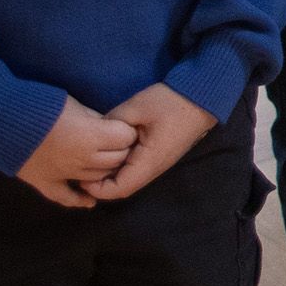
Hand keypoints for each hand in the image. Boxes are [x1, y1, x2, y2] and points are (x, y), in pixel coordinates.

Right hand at [15, 97, 137, 208]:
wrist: (4, 121)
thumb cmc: (44, 107)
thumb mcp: (77, 105)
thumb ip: (97, 119)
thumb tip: (110, 127)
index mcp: (92, 137)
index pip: (126, 139)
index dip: (127, 132)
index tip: (122, 127)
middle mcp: (82, 159)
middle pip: (116, 160)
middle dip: (120, 150)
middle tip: (115, 143)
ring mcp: (64, 174)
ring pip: (97, 178)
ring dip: (104, 170)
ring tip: (104, 162)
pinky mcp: (46, 183)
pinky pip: (67, 197)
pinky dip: (80, 200)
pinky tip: (90, 201)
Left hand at [84, 84, 215, 200]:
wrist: (203, 95)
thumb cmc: (171, 102)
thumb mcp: (136, 107)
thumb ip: (112, 122)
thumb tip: (95, 133)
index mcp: (149, 161)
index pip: (119, 189)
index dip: (96, 189)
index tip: (81, 176)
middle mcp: (155, 168)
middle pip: (123, 187)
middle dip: (101, 183)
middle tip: (83, 167)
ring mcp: (160, 162)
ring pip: (131, 179)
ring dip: (112, 175)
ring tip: (95, 160)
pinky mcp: (162, 155)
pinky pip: (138, 169)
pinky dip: (122, 166)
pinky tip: (113, 152)